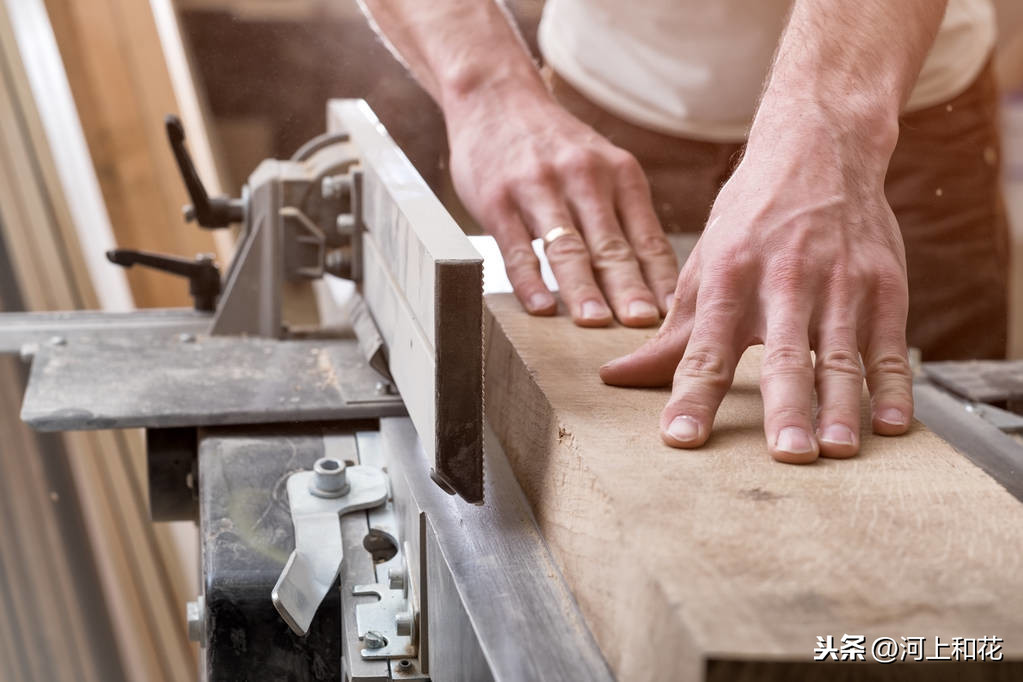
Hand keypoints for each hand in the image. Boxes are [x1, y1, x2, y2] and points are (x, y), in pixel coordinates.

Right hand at [444, 84, 677, 326]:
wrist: (496, 96)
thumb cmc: (554, 145)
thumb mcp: (601, 165)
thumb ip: (622, 214)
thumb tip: (654, 281)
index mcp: (619, 173)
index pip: (647, 237)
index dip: (661, 280)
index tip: (675, 316)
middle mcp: (583, 178)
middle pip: (611, 245)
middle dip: (629, 288)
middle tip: (643, 325)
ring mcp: (538, 188)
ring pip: (566, 247)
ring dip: (582, 288)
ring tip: (595, 323)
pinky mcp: (498, 200)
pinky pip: (516, 247)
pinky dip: (529, 280)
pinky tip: (541, 307)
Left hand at [599, 125, 913, 461]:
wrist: (819, 148)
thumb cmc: (750, 218)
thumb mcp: (704, 266)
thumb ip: (670, 333)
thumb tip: (616, 378)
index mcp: (730, 277)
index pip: (706, 350)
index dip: (692, 397)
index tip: (681, 439)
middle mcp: (785, 281)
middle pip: (783, 355)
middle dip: (786, 407)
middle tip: (787, 455)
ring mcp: (840, 283)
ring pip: (841, 354)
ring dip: (840, 406)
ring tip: (836, 451)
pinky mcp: (885, 284)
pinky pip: (890, 344)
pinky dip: (893, 386)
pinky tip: (891, 426)